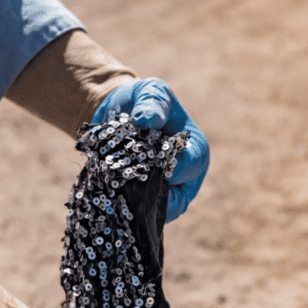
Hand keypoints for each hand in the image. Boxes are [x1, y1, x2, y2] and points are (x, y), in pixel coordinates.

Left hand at [91, 77, 208, 221]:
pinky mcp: (147, 205)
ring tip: (117, 185)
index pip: (189, 166)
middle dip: (149, 189)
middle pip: (175, 198)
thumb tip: (146, 120)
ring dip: (135, 201)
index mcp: (196, 151)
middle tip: (125, 177)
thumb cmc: (143, 102)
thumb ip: (152, 102)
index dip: (168, 164)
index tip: (145, 156)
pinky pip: (139, 215)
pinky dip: (125, 206)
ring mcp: (167, 196)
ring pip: (155, 212)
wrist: (120, 117)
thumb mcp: (151, 92)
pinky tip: (111, 192)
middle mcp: (186, 179)